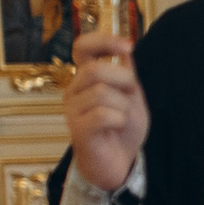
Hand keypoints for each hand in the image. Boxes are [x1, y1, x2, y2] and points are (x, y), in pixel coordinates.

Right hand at [61, 29, 144, 190]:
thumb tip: (125, 47)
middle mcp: (74, 91)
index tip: (127, 47)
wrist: (120, 163)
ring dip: (123, 106)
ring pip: (101, 93)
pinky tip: (117, 128)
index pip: (82, 48)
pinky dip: (120, 120)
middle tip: (130, 97)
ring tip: (121, 119)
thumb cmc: (123, 129)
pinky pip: (103, 115)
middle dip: (123, 81)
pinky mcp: (78, 130)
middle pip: (95, 70)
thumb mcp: (131, 96)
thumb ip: (126, 73)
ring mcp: (72, 110)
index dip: (103, 41)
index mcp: (86, 79)